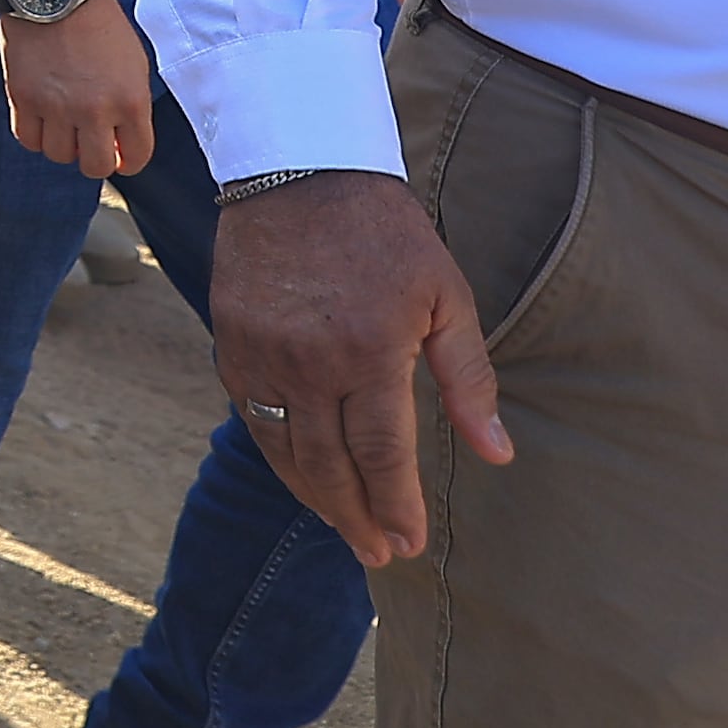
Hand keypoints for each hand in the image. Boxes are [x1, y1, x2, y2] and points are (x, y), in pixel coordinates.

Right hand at [0, 0, 157, 179]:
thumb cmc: (99, 23)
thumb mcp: (134, 63)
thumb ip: (131, 104)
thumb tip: (121, 140)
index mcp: (131, 101)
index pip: (136, 158)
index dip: (128, 161)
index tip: (120, 155)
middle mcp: (94, 110)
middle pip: (95, 166)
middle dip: (95, 158)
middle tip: (89, 142)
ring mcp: (55, 106)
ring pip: (58, 155)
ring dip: (62, 144)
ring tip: (62, 123)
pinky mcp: (22, 97)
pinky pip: (27, 138)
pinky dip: (35, 135)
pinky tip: (40, 118)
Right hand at [213, 169, 510, 566]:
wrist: (297, 172)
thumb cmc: (386, 235)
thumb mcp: (446, 298)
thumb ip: (468, 380)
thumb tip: (496, 453)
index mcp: (369, 353)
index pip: (383, 456)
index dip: (398, 507)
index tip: (411, 542)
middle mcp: (308, 363)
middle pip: (330, 466)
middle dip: (357, 518)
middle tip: (379, 554)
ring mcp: (261, 355)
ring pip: (284, 449)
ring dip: (315, 496)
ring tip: (343, 527)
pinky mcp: (230, 343)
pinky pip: (251, 416)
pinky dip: (276, 453)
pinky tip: (300, 473)